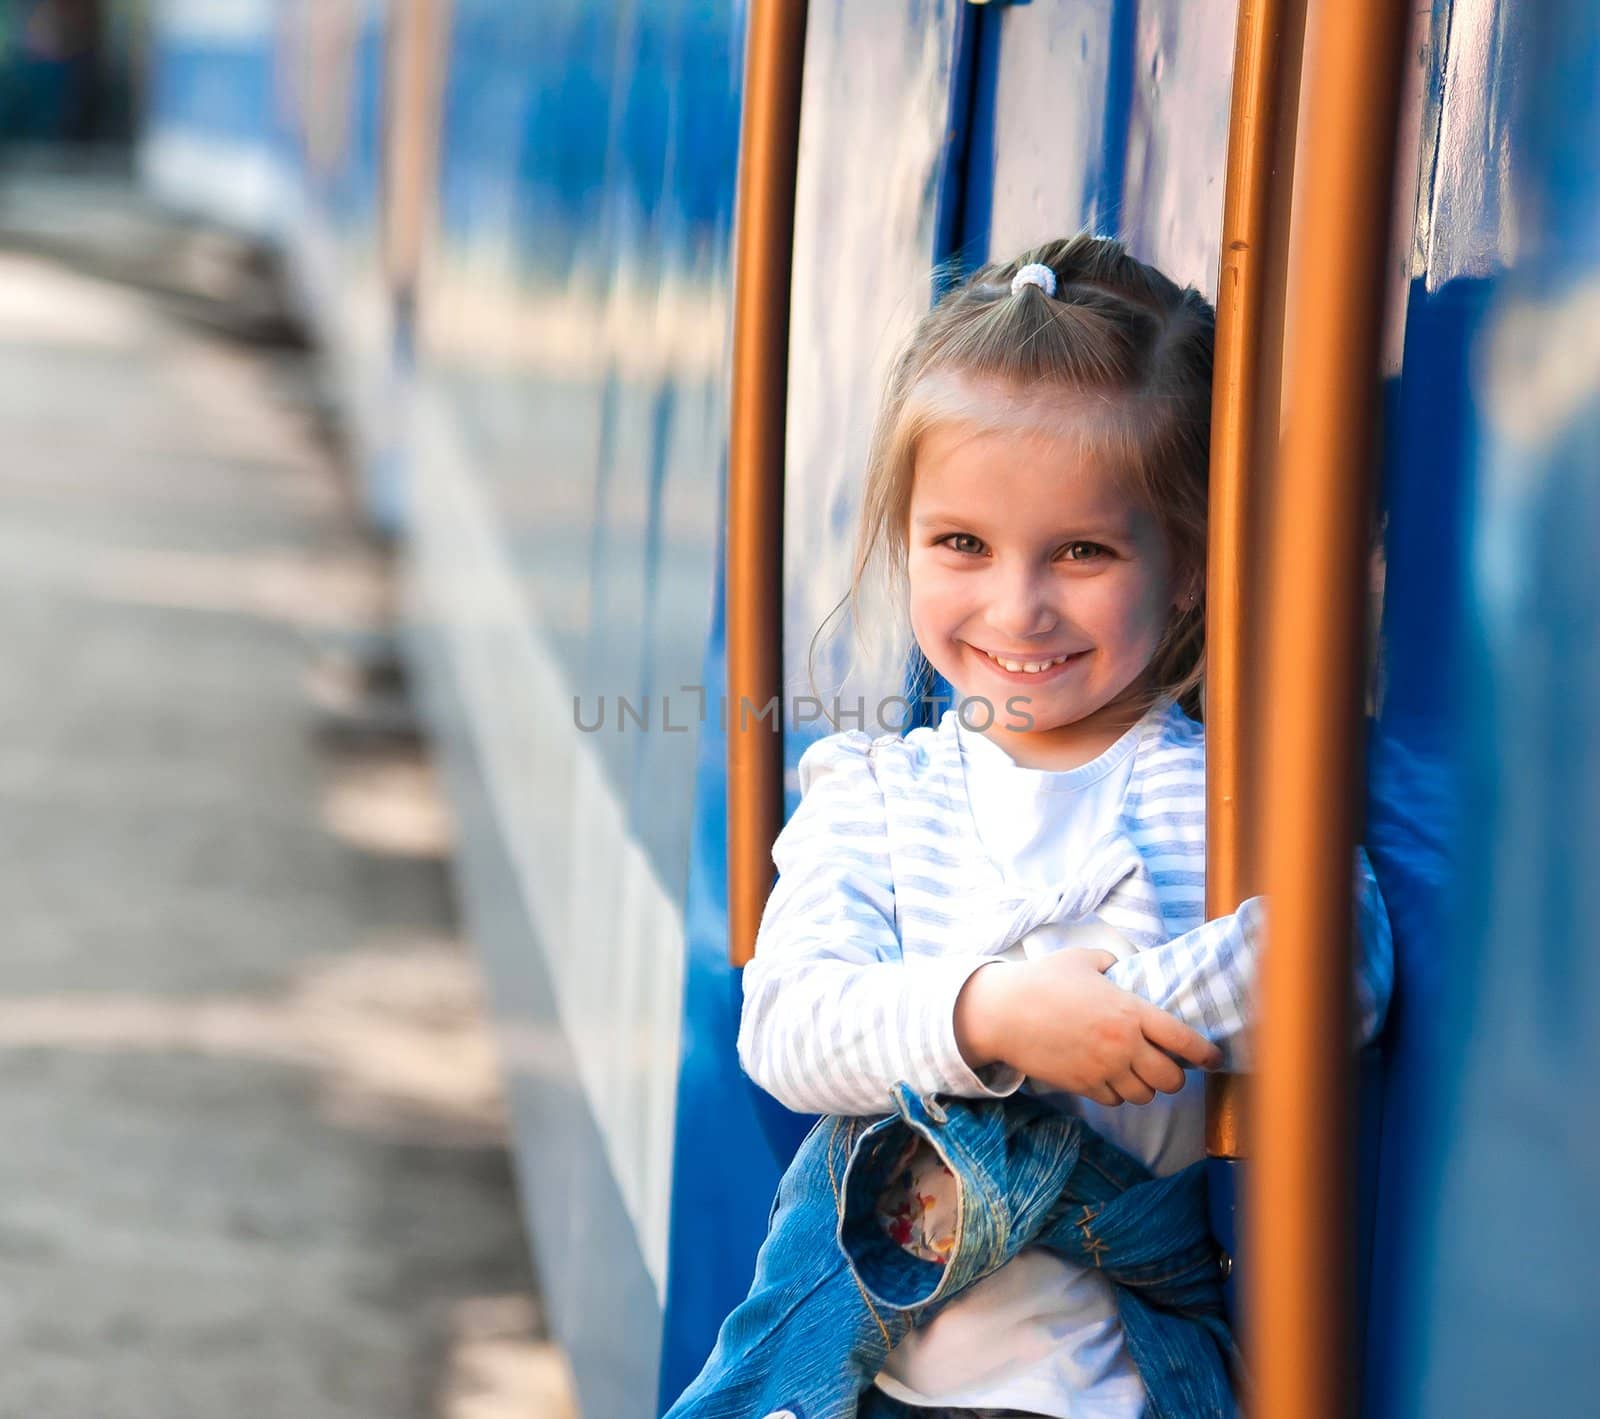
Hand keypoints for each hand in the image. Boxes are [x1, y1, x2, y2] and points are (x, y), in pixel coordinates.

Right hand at [954, 949, 1221, 1105]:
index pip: (1183, 1041)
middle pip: (1170, 1079)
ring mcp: (1103, 1069)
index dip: (1205, 1054)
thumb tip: (1126, 967)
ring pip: (1144, 1095)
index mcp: (1130, 1011)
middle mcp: (1123, 1045)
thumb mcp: (1083, 959)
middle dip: (1173, 1076)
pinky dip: (1118, 1093)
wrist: (1004, 1012)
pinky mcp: (1083, 1085)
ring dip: (1145, 1086)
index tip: (1213, 1058)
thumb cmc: (1043, 980)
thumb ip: (1113, 962)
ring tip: (1137, 1072)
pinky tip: (1110, 1076)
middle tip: (1167, 1065)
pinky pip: (1115, 1100)